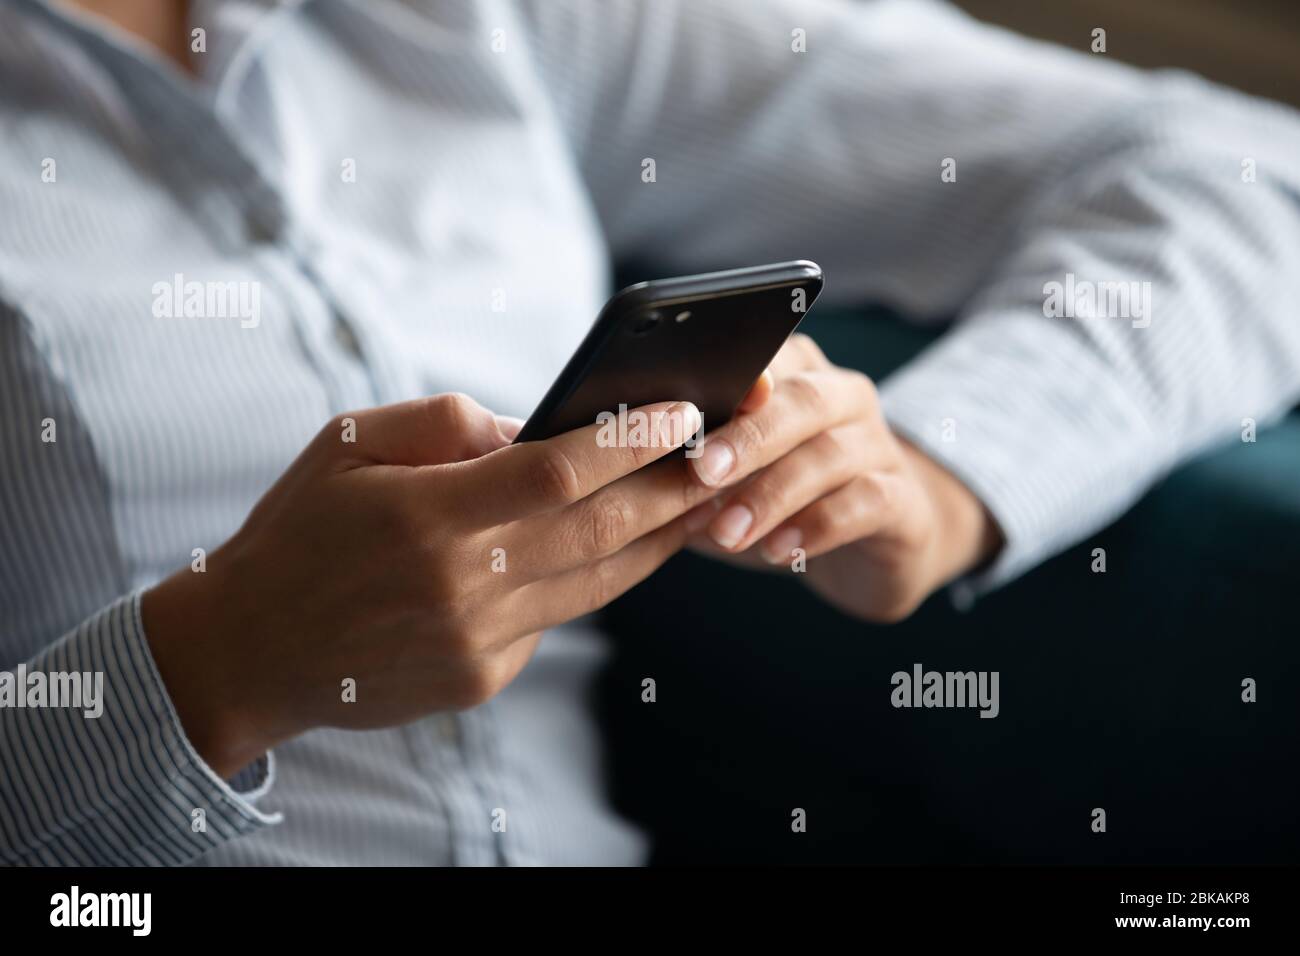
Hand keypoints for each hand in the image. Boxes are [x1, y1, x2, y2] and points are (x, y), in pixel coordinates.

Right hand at [143, 393, 712, 777]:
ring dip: (658, 538)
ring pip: (598, 581)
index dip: (629, 440)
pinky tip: (618, 546)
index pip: (557, 472)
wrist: (252, 649)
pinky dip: (591, 577)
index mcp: (426, 516)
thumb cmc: (300, 529)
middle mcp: (462, 585)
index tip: (682, 410)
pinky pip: (556, 618)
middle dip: (673, 489)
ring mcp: (478, 641)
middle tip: (723, 454)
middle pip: (600, 530)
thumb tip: (533, 427)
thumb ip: (444, 423)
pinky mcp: (483, 678)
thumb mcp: (347, 442)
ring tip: (701, 500)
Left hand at [683, 334, 1001, 621]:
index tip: (685, 408)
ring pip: (829, 454)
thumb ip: (692, 468)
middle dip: (747, 436)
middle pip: (801, 400)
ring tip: (728, 531)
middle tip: (701, 470)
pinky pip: (865, 503)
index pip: (765, 358)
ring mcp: (879, 446)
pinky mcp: (903, 501)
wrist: (881, 547)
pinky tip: (780, 550)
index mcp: (796, 374)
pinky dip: (818, 526)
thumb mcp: (734, 481)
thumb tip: (625, 472)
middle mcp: (843, 398)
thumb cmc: (786, 501)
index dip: (729, 379)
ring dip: (772, 494)